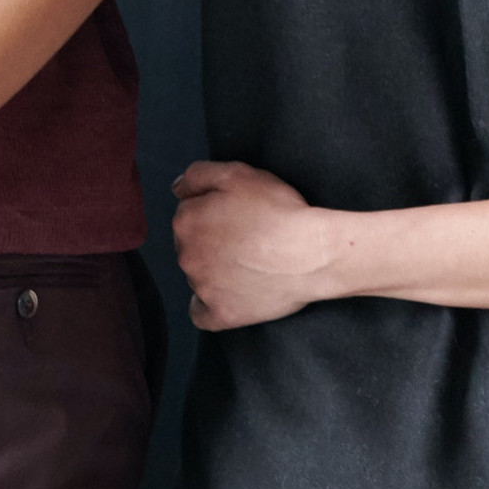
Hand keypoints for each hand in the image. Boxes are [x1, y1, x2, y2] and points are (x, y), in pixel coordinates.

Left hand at [168, 159, 347, 329]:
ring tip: (249, 264)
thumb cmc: (279, 212)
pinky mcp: (221, 313)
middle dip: (210, 241)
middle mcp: (186, 256)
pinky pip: (202, 313)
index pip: (189, 214)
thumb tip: (177, 188)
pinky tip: (229, 294)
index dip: (214, 211)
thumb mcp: (238, 174)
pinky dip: (210, 305)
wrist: (311, 254)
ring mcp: (203, 288)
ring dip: (214, 270)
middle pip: (191, 246)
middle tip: (245, 238)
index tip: (237, 215)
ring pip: (197, 276)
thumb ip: (198, 175)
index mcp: (187, 221)